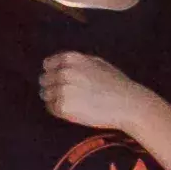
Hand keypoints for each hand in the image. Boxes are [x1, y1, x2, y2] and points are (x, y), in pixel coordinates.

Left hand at [38, 51, 161, 136]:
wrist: (126, 103)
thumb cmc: (116, 83)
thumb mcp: (97, 62)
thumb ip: (77, 62)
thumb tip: (61, 64)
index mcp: (70, 58)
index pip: (47, 64)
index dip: (53, 73)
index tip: (60, 80)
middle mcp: (63, 72)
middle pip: (44, 80)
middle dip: (52, 87)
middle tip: (67, 95)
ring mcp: (62, 90)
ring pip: (46, 95)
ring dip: (55, 99)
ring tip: (72, 103)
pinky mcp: (63, 107)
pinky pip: (51, 108)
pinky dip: (59, 111)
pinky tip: (74, 110)